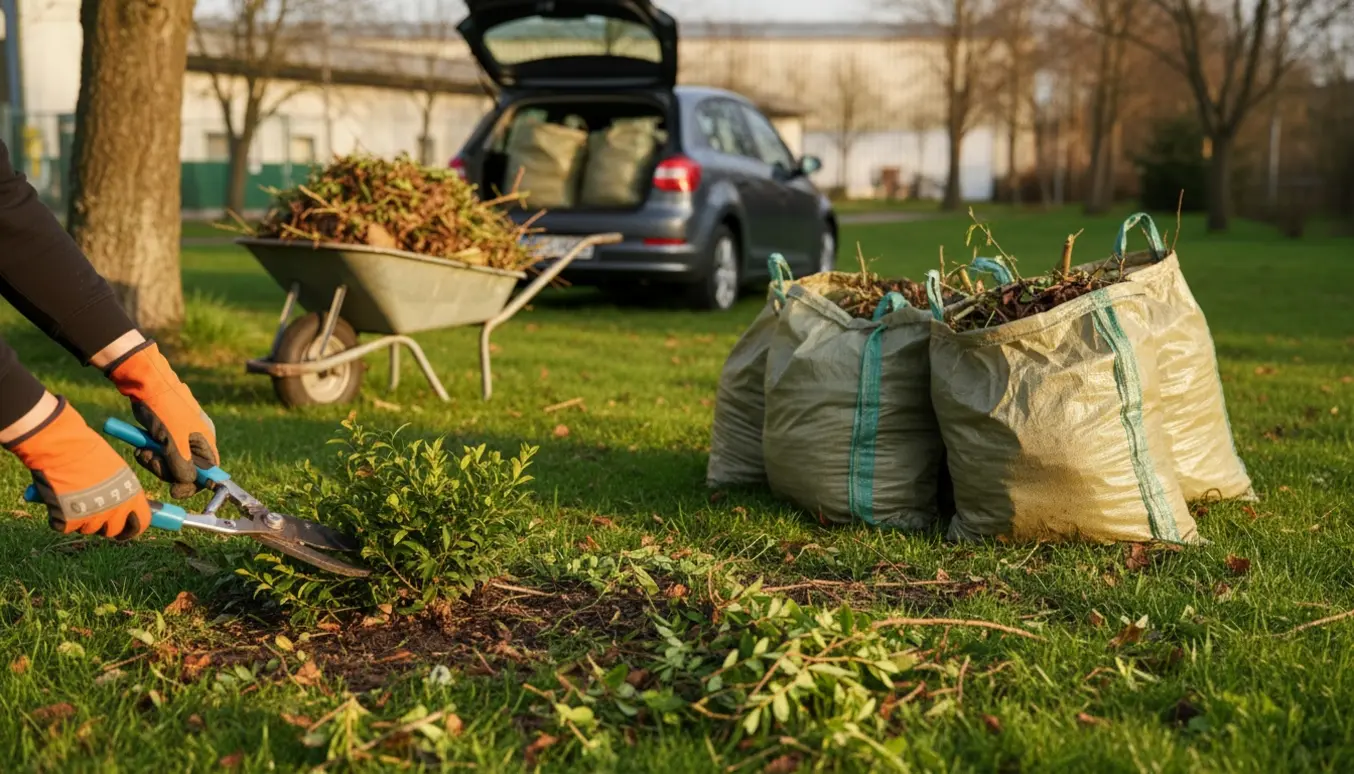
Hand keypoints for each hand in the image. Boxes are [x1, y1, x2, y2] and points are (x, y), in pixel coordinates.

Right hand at [6, 397, 151, 539]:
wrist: (63, 448)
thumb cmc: (89, 451)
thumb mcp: (116, 469)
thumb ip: (122, 489)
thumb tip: (123, 504)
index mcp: (132, 495)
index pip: (142, 523)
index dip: (133, 528)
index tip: (125, 529)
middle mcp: (116, 510)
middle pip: (114, 530)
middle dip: (104, 525)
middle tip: (92, 512)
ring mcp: (93, 517)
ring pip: (89, 529)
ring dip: (81, 519)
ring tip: (73, 498)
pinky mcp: (69, 521)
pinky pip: (66, 527)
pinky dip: (60, 518)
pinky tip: (57, 502)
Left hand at [104, 340, 218, 498]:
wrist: (145, 382)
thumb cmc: (165, 409)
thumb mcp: (173, 441)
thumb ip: (181, 465)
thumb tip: (187, 484)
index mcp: (205, 440)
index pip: (207, 471)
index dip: (193, 484)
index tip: (175, 492)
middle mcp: (195, 439)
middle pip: (186, 468)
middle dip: (166, 469)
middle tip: (150, 461)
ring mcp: (179, 435)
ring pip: (169, 460)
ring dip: (154, 461)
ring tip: (142, 451)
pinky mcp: (164, 431)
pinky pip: (159, 450)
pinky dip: (149, 451)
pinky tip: (140, 445)